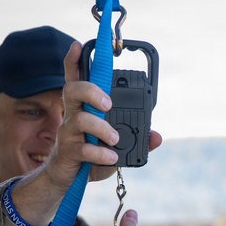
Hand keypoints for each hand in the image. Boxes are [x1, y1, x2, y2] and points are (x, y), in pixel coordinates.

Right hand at [10, 42, 163, 224]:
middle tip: (108, 103)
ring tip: (115, 139)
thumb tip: (157, 136)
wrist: (69, 181)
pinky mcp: (68, 152)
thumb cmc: (91, 157)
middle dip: (91, 91)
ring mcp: (68, 133)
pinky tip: (112, 157)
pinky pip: (83, 148)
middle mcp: (72, 116)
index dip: (74, 60)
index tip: (78, 44)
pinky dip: (101, 153)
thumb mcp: (117, 146)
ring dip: (101, 127)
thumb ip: (138, 140)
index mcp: (83, 108)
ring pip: (79, 119)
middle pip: (72, 90)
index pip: (75, 79)